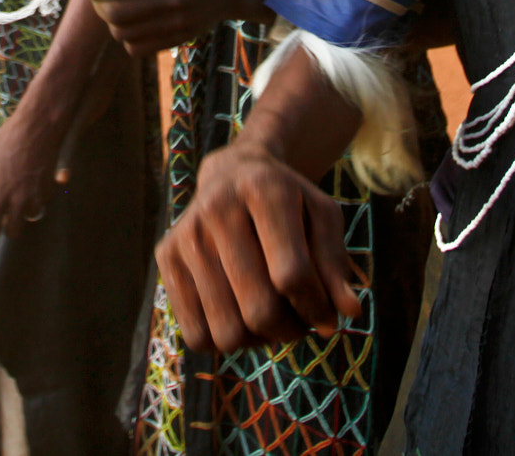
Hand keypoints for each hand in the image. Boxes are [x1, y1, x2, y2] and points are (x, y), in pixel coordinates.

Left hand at [0, 101, 66, 247]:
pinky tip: (34, 185)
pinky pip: (45, 201)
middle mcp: (19, 198)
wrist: (39, 124)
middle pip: (15, 229)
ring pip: (32, 216)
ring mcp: (38, 194)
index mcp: (0, 192)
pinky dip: (39, 198)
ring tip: (21, 199)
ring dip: (25, 212)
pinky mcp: (52, 187)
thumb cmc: (9, 138)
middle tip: (6, 223)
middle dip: (10, 229)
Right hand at [154, 140, 359, 353]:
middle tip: (300, 324)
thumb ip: (335, 263)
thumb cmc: (287, 201)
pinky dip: (225, 342)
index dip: (317, 308)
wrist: (231, 173)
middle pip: (259, 308)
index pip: (291, 274)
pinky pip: (196, 334)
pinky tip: (240, 317)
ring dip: (260, 340)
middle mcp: (217, 208)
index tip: (328, 317)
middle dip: (290, 330)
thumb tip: (348, 312)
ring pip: (227, 330)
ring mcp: (186, 235)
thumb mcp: (322, 217)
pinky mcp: (166, 256)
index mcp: (263, 189)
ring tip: (272, 320)